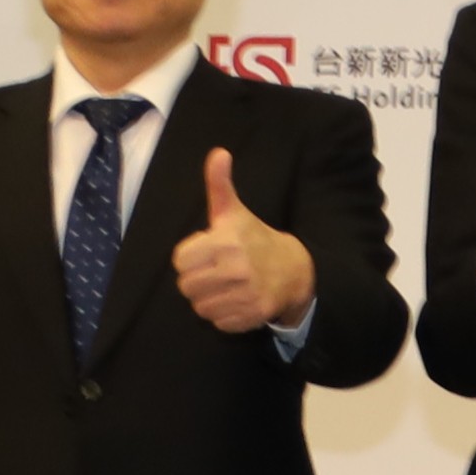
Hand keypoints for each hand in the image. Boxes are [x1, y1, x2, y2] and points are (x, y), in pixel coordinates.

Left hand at [170, 145, 315, 335]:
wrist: (295, 271)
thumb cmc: (256, 239)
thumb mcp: (235, 211)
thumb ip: (219, 184)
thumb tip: (218, 152)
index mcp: (227, 241)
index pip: (180, 260)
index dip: (190, 257)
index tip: (207, 252)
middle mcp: (236, 268)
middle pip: (186, 286)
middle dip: (197, 280)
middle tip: (215, 271)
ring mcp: (245, 294)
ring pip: (200, 307)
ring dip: (209, 299)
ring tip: (226, 286)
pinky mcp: (252, 315)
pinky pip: (217, 322)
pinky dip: (224, 315)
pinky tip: (237, 300)